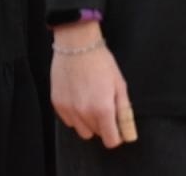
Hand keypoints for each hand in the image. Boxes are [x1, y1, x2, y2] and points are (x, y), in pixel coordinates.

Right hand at [51, 24, 136, 148]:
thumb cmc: (101, 62)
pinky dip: (74, 115)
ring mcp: (68, 108)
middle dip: (102, 125)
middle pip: (96, 134)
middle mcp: (84, 113)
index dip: (116, 135)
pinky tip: (78, 98)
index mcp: (103, 109)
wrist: (76, 44)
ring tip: (89, 102)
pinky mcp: (57, 103)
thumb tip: (128, 134)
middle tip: (103, 105)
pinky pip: (68, 120)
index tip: (116, 125)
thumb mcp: (120, 86)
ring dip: (87, 122)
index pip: (111, 141)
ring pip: (81, 130)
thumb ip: (124, 113)